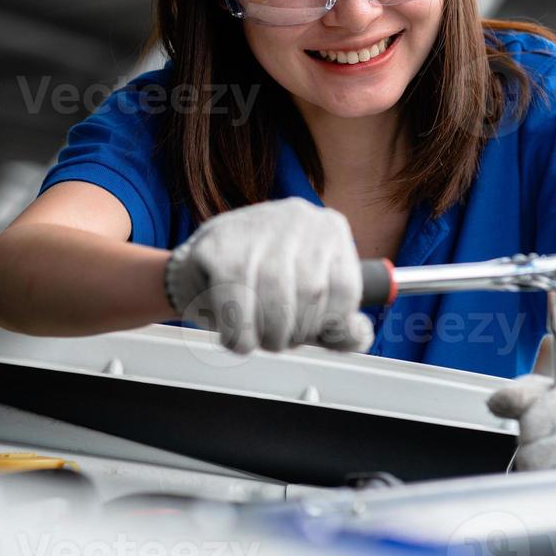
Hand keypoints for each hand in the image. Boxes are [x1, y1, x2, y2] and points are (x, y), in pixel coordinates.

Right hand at [163, 197, 374, 354]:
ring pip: (276, 302)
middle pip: (311, 296)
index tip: (311, 332)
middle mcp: (298, 218)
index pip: (347, 289)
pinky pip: (237, 305)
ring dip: (266, 337)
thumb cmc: (259, 285)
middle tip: (278, 338)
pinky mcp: (220, 245)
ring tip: (256, 337)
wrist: (197, 267)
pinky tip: (235, 334)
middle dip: (294, 333)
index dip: (328, 325)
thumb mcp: (308, 299)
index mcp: (329, 227)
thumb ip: (339, 324)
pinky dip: (238, 335)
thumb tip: (358, 333)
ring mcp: (257, 227)